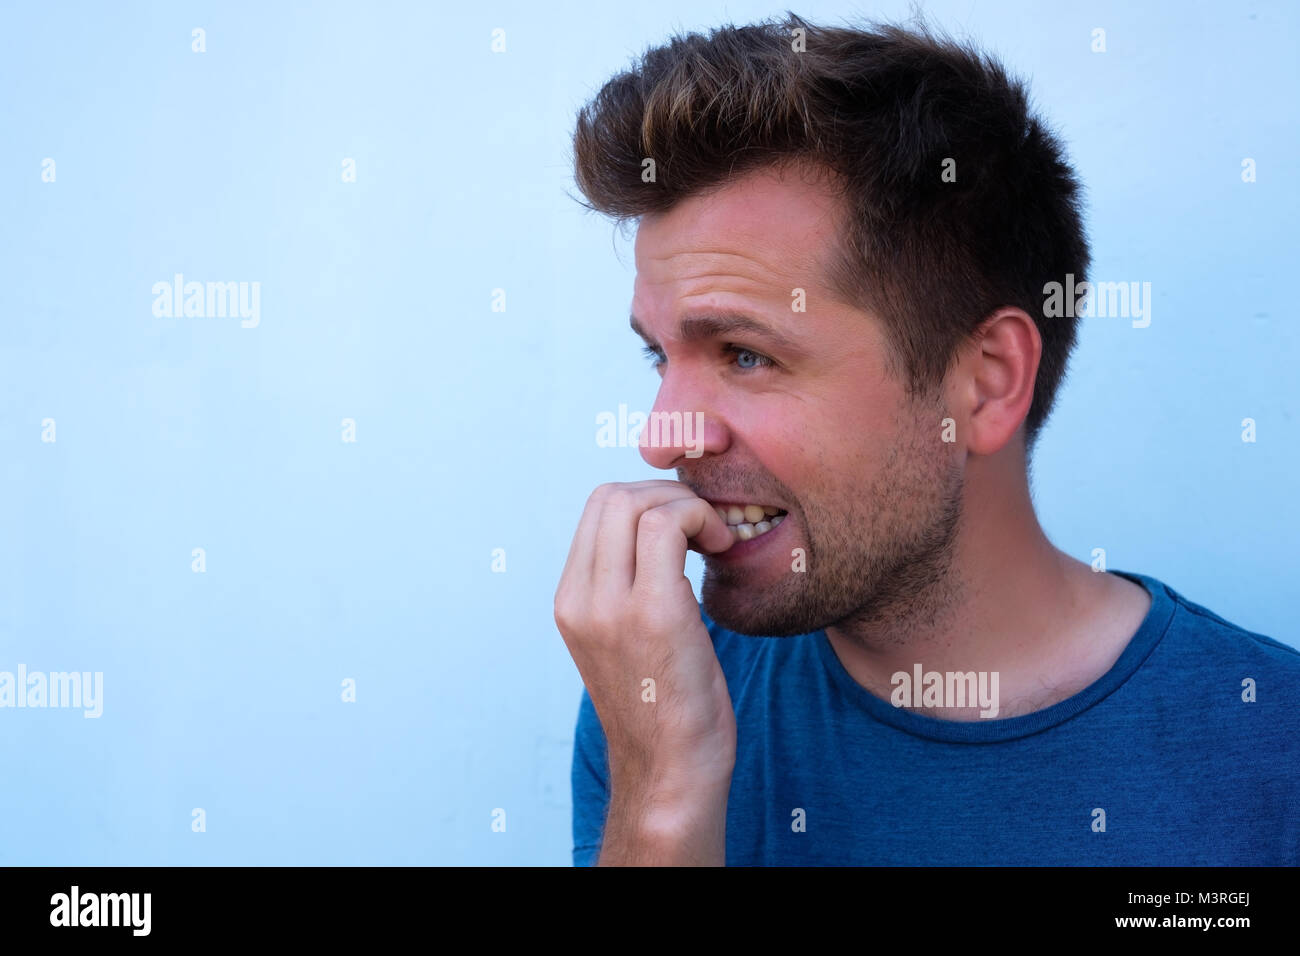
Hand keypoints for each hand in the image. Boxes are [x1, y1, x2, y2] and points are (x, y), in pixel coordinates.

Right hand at [555, 480, 737, 862]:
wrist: (670, 775)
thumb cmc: (662, 710)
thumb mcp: (625, 640)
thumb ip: (626, 589)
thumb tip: (661, 537)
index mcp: (570, 602)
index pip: (597, 509)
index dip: (647, 498)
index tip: (687, 526)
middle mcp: (580, 600)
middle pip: (612, 495)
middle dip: (667, 494)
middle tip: (705, 526)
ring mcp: (612, 606)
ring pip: (637, 502)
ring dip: (687, 505)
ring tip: (716, 539)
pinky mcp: (654, 613)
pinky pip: (669, 527)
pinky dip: (702, 521)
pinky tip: (725, 548)